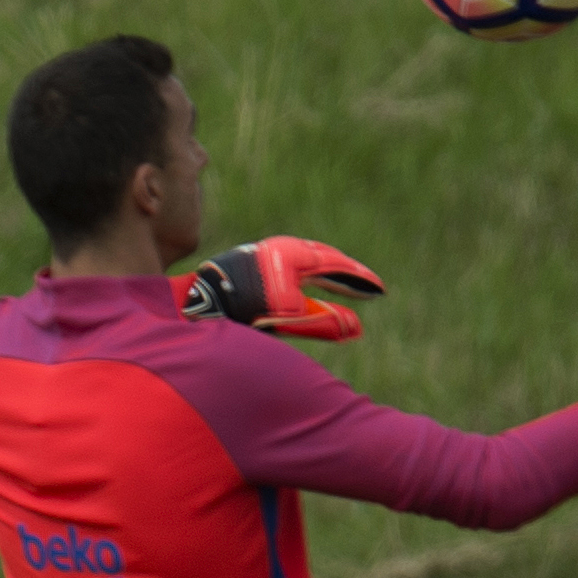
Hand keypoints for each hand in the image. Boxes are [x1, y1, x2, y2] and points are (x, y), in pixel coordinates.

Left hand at [176, 237, 384, 339]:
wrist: (198, 302)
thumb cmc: (241, 309)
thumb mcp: (288, 318)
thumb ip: (321, 322)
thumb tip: (355, 327)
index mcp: (291, 255)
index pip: (334, 265)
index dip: (358, 279)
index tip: (378, 289)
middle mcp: (278, 250)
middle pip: (321, 260)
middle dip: (345, 274)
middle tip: (367, 286)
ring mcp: (263, 256)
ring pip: (305, 263)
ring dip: (326, 274)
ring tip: (341, 285)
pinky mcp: (251, 266)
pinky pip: (289, 268)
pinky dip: (306, 279)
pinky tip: (305, 290)